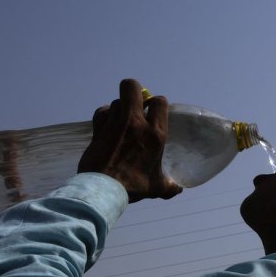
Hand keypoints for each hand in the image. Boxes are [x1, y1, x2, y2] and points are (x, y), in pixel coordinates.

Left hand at [78, 78, 182, 202]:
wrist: (104, 189)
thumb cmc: (133, 187)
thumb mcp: (157, 187)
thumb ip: (169, 185)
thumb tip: (177, 189)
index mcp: (155, 134)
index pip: (160, 101)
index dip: (158, 102)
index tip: (156, 111)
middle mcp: (135, 123)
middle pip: (132, 87)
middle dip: (134, 90)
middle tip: (136, 102)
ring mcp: (114, 124)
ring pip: (116, 101)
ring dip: (120, 107)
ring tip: (122, 118)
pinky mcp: (98, 129)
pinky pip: (101, 112)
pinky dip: (105, 115)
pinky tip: (108, 123)